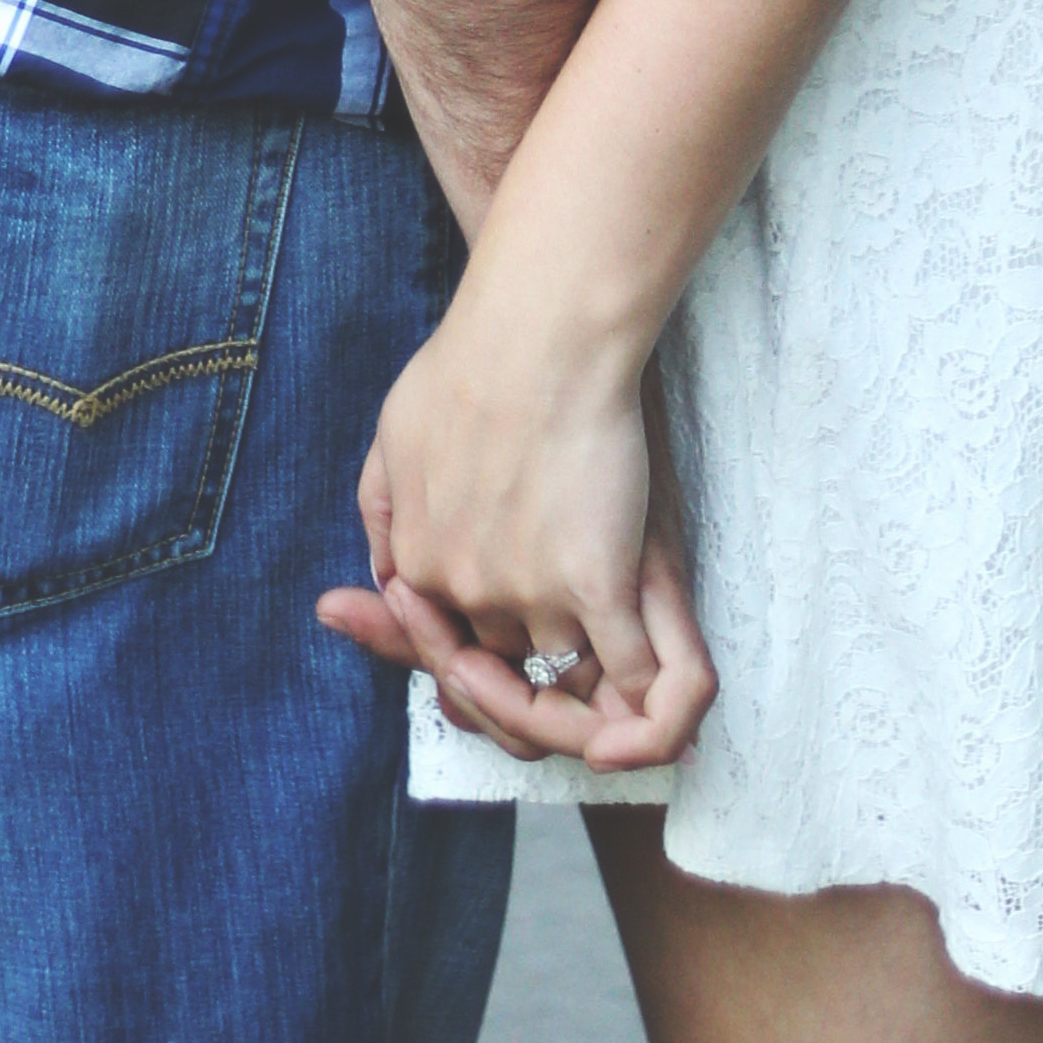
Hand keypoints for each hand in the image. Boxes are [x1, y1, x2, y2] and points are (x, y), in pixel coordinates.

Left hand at [316, 314, 717, 773]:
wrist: (539, 324)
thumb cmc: (468, 359)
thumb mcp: (392, 434)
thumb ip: (383, 511)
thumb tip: (382, 576)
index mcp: (417, 564)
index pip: (443, 652)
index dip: (478, 670)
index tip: (509, 671)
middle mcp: (465, 592)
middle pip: (502, 673)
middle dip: (533, 697)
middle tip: (573, 703)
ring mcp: (530, 590)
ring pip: (563, 678)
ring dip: (591, 704)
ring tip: (616, 717)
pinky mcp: (597, 577)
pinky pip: (627, 673)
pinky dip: (648, 709)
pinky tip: (660, 715)